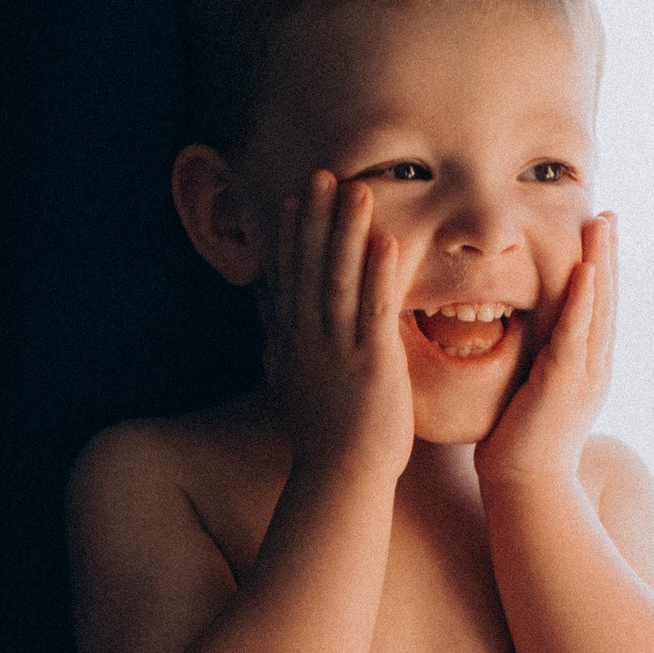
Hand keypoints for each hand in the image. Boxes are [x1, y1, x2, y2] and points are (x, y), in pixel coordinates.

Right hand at [267, 172, 412, 479]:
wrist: (340, 477)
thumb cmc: (325, 439)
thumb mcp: (290, 385)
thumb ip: (281, 349)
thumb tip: (269, 324)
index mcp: (294, 343)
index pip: (290, 279)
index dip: (291, 237)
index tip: (293, 201)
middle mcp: (310, 338)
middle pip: (310, 267)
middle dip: (315, 219)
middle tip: (321, 175)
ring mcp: (339, 348)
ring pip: (339, 278)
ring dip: (346, 232)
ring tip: (355, 189)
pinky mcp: (371, 362)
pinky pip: (372, 309)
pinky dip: (376, 274)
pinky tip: (384, 241)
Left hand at [476, 208, 615, 491]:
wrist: (525, 487)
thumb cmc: (519, 447)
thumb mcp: (531, 395)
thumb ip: (535, 367)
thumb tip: (524, 348)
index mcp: (585, 368)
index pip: (595, 310)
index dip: (599, 270)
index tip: (597, 235)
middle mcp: (594, 367)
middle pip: (605, 300)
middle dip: (607, 256)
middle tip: (607, 215)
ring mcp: (584, 374)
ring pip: (597, 308)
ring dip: (601, 264)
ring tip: (602, 225)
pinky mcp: (565, 382)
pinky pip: (577, 333)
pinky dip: (582, 300)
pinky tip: (586, 270)